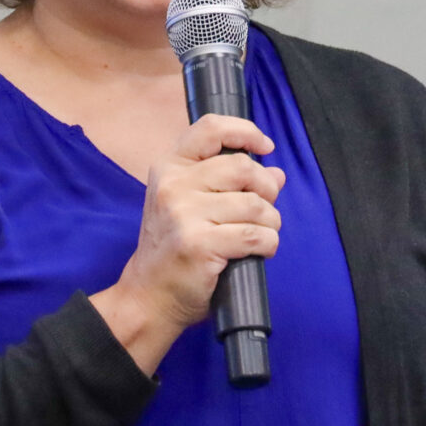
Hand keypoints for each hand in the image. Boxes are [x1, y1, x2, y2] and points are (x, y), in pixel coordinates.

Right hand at [90, 114, 283, 375]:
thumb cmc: (173, 248)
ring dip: (270, 221)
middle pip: (243, 168)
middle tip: (264, 208)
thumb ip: (227, 182)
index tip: (265, 147)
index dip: (245, 132)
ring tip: (260, 233)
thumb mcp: (187, 203)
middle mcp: (173, 185)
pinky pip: (255, 235)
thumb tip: (276, 173)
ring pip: (255, 205)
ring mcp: (184, 215)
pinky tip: (260, 250)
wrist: (149, 296)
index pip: (210, 129)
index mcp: (169, 167)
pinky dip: (268, 243)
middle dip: (267, 188)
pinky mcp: (200, 244)